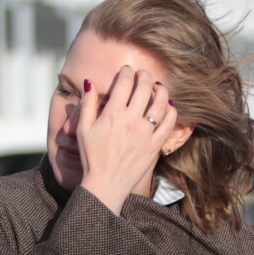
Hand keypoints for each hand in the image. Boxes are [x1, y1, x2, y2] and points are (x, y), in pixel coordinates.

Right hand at [79, 66, 179, 213]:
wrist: (105, 184)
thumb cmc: (92, 157)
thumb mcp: (83, 129)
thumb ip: (87, 104)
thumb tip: (89, 82)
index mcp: (112, 114)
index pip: (125, 82)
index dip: (127, 71)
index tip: (126, 70)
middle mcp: (131, 121)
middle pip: (144, 87)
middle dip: (144, 75)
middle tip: (143, 74)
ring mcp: (146, 133)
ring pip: (161, 102)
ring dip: (160, 89)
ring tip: (157, 86)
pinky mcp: (155, 145)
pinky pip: (169, 122)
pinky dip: (170, 110)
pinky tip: (167, 105)